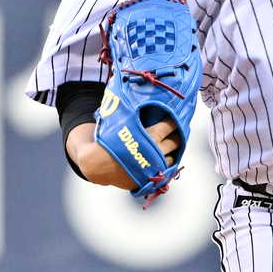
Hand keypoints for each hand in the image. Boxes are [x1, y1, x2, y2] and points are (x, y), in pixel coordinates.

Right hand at [67, 118, 182, 189]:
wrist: (95, 164)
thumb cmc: (106, 140)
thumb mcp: (120, 122)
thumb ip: (131, 111)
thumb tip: (133, 92)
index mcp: (150, 137)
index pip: (170, 125)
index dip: (174, 120)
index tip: (177, 117)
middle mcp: (155, 153)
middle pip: (175, 142)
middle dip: (177, 135)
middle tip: (178, 130)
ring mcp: (152, 169)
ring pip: (172, 159)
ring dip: (172, 151)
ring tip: (171, 144)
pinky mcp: (148, 179)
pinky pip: (162, 173)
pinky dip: (164, 165)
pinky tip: (162, 158)